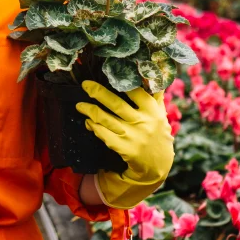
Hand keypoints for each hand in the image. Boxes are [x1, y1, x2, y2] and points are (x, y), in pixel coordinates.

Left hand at [75, 81, 173, 208]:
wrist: (158, 165)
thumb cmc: (156, 134)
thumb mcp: (160, 115)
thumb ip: (154, 97)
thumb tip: (149, 74)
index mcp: (153, 111)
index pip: (137, 92)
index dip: (123, 83)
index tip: (109, 74)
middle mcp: (144, 122)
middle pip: (117, 104)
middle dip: (99, 92)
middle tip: (85, 85)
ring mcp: (133, 137)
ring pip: (106, 120)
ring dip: (90, 111)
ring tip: (79, 105)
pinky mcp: (124, 149)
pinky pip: (104, 135)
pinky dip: (94, 127)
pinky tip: (88, 122)